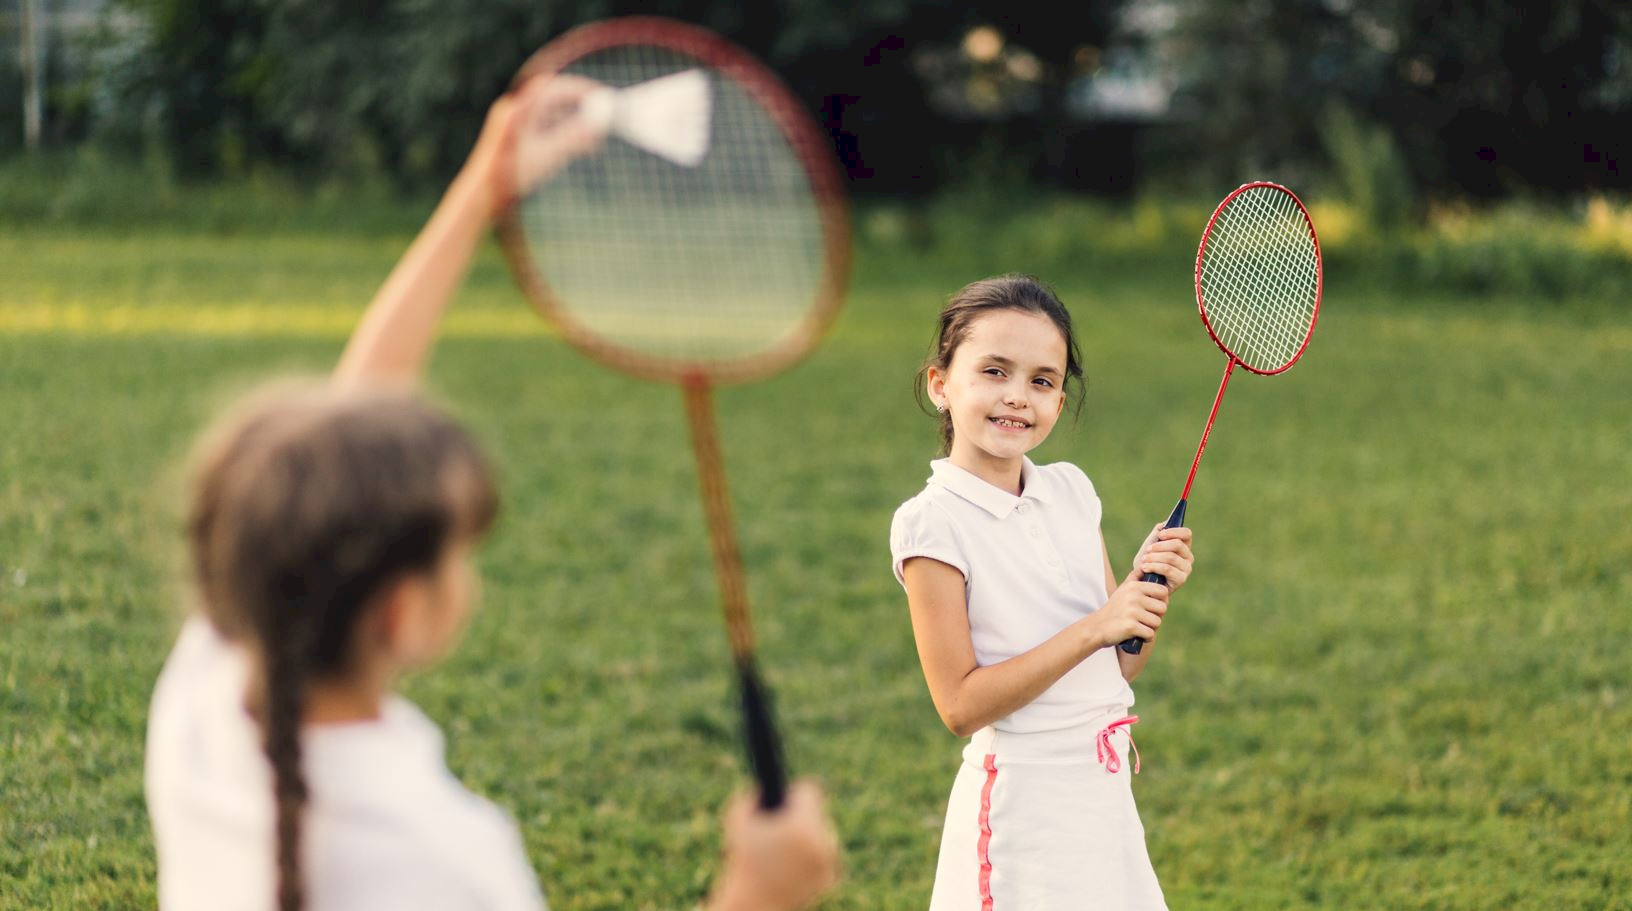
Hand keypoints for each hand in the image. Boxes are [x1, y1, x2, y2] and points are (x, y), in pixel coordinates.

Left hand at [465, 73, 607, 215]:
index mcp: (519, 110)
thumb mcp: (549, 155)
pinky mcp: (515, 138)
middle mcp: (515, 112)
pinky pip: (544, 125)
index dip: (580, 89)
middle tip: (601, 111)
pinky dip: (562, 130)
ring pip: (549, 113)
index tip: (602, 97)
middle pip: (552, 97)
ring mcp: (513, 124)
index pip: (554, 88)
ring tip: (594, 135)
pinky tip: (577, 146)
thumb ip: (575, 136)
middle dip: (578, 103)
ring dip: (572, 119)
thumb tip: (601, 121)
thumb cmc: (512, 176)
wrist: (484, 195)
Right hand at [710, 780, 841, 910]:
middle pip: (817, 813)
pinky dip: (811, 858)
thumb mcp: (737, 820)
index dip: (795, 793)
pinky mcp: (829, 878)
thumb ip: (751, 795)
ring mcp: (828, 861)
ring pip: (823, 835)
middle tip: (784, 825)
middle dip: (801, 817)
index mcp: (804, 824)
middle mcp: (823, 840)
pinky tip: (793, 862)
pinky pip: (823, 857)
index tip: (788, 797)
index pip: (810, 791)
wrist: (756, 903)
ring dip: (808, 836)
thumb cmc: (743, 860)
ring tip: (786, 845)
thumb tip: (764, 784)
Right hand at [1092, 568, 1168, 648]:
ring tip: (1140, 626)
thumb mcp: (1123, 589)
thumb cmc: (1114, 608)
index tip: (1152, 607)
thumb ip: (1135, 577)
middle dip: (1157, 616)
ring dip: (1151, 628)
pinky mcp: (1130, 626)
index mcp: (1135, 586)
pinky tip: (1137, 635)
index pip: (1163, 591)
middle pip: (1163, 608)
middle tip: (1145, 619)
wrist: (1097, 627)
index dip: (1161, 601)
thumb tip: (1145, 564)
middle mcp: (1134, 597)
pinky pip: (1150, 634)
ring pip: (1157, 622)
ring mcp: (1132, 611)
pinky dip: (1146, 637)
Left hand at [1131, 524, 1193, 592]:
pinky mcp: (1181, 579)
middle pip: (1178, 544)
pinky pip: (1167, 568)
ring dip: (1153, 557)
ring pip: (1171, 557)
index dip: (1174, 532)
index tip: (1160, 535)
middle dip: (1159, 546)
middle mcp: (1188, 557)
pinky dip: (1153, 566)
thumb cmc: (1147, 562)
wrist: (1141, 581)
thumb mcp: (1150, 545)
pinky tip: (1145, 568)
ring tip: (1144, 560)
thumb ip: (1157, 534)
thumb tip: (1163, 525)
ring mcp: (1186, 568)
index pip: (1186, 533)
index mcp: (1183, 546)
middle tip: (1147, 550)